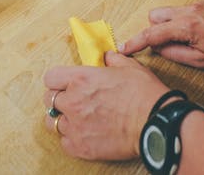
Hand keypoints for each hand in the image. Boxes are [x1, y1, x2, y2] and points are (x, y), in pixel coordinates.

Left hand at [43, 52, 169, 159]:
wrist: (154, 122)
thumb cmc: (144, 94)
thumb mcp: (129, 67)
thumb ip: (113, 60)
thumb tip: (108, 57)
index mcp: (81, 79)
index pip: (51, 77)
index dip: (58, 80)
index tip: (64, 84)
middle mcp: (73, 101)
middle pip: (49, 100)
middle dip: (59, 99)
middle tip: (72, 101)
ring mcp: (75, 126)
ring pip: (53, 123)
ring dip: (63, 119)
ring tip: (77, 119)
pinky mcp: (81, 147)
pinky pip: (64, 142)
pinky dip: (71, 138)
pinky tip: (83, 133)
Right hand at [121, 0, 203, 69]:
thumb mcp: (201, 61)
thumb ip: (174, 54)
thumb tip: (157, 48)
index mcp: (187, 27)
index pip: (153, 34)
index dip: (136, 42)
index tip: (123, 48)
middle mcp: (189, 11)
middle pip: (155, 16)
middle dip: (155, 30)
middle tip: (168, 45)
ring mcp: (196, 4)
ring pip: (168, 12)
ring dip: (168, 25)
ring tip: (185, 40)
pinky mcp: (202, 2)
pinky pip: (182, 10)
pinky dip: (181, 21)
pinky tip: (198, 33)